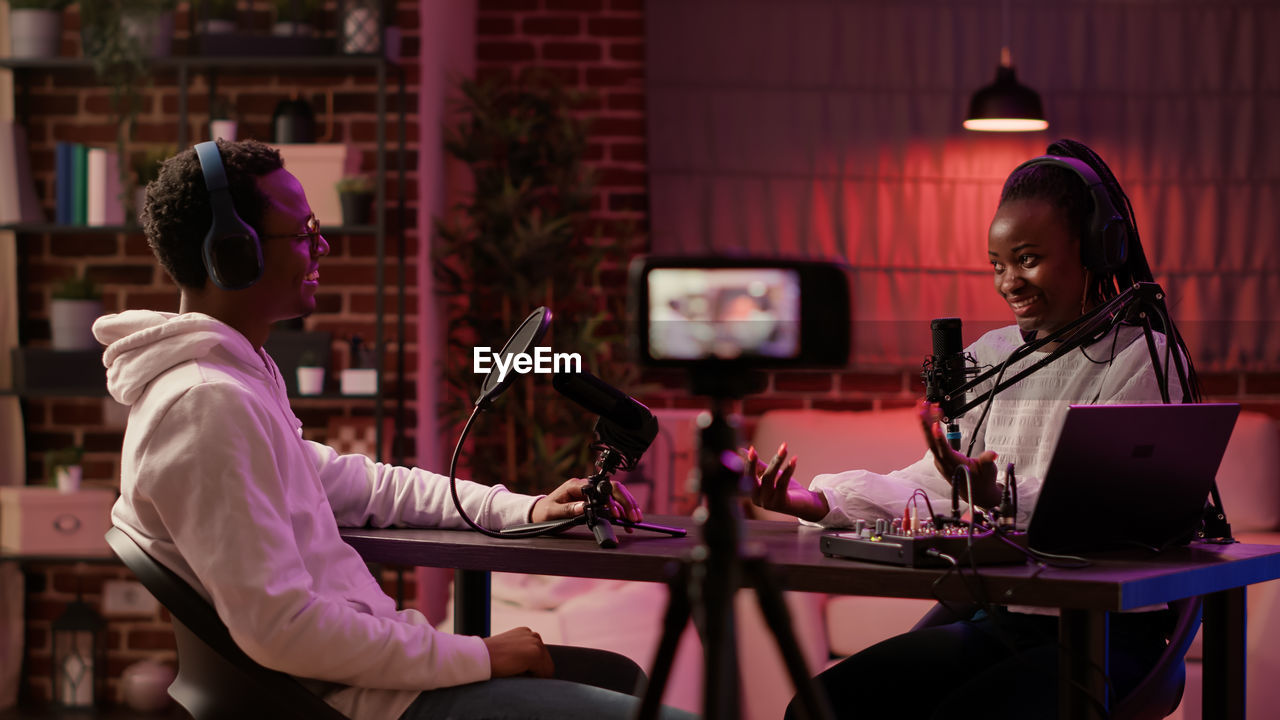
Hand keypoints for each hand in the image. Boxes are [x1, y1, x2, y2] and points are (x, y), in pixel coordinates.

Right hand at [482, 627, 553, 677]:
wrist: (477, 657)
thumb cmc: (489, 659)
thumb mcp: (508, 652)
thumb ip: (521, 655)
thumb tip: (533, 670)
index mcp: (526, 633)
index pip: (540, 656)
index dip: (531, 669)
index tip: (516, 672)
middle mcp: (533, 635)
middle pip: (546, 662)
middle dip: (534, 672)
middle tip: (514, 673)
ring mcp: (535, 643)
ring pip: (547, 669)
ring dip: (533, 676)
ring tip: (514, 673)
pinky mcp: (535, 653)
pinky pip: (544, 674)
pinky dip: (533, 679)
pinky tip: (517, 674)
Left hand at [529, 477, 643, 526]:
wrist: (540, 512)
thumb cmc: (544, 512)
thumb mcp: (552, 512)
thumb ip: (567, 509)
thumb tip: (583, 507)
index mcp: (576, 485)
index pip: (599, 488)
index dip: (610, 500)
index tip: (616, 514)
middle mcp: (586, 486)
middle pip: (613, 488)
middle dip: (626, 502)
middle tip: (633, 517)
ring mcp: (591, 492)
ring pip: (616, 494)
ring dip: (627, 506)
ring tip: (635, 520)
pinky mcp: (594, 500)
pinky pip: (612, 502)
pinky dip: (622, 510)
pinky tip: (629, 519)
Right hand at [747, 443, 828, 521]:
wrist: (805, 504)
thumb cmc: (787, 488)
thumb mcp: (771, 474)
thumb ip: (758, 465)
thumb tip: (741, 451)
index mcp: (752, 493)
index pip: (746, 476)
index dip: (747, 463)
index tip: (750, 449)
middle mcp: (757, 500)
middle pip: (752, 479)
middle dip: (751, 463)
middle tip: (752, 450)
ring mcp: (768, 503)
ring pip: (768, 478)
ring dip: (776, 461)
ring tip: (784, 449)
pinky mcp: (780, 503)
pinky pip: (782, 483)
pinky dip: (788, 470)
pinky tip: (793, 460)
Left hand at [918, 400, 999, 507]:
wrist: (978, 494)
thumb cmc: (983, 480)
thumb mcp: (988, 470)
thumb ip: (987, 460)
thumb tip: (993, 454)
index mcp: (954, 465)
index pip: (945, 450)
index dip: (939, 438)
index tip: (934, 425)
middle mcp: (943, 463)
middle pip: (931, 441)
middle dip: (925, 424)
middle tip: (921, 407)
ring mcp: (939, 460)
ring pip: (930, 440)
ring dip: (926, 423)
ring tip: (924, 406)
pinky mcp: (939, 458)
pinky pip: (933, 441)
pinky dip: (931, 428)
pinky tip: (931, 416)